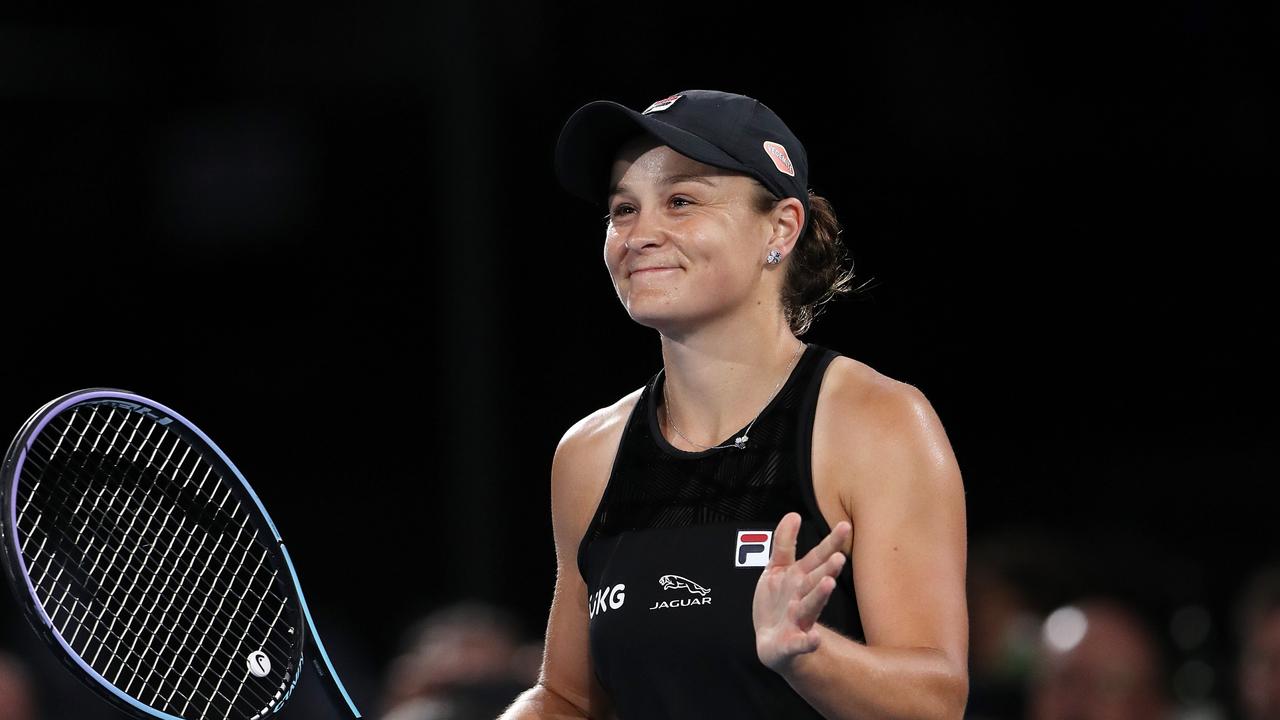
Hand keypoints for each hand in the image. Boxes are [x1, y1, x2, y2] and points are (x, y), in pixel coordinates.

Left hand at [752, 512, 851, 672]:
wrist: (773, 643)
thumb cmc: (778, 603)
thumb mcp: (777, 569)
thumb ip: (784, 543)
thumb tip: (794, 515)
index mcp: (799, 579)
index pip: (817, 558)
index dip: (830, 543)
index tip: (844, 526)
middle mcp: (802, 598)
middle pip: (815, 581)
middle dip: (827, 570)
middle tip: (839, 557)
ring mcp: (798, 621)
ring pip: (810, 607)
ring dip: (819, 596)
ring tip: (829, 584)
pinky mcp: (790, 643)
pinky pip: (799, 643)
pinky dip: (806, 642)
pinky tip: (813, 638)